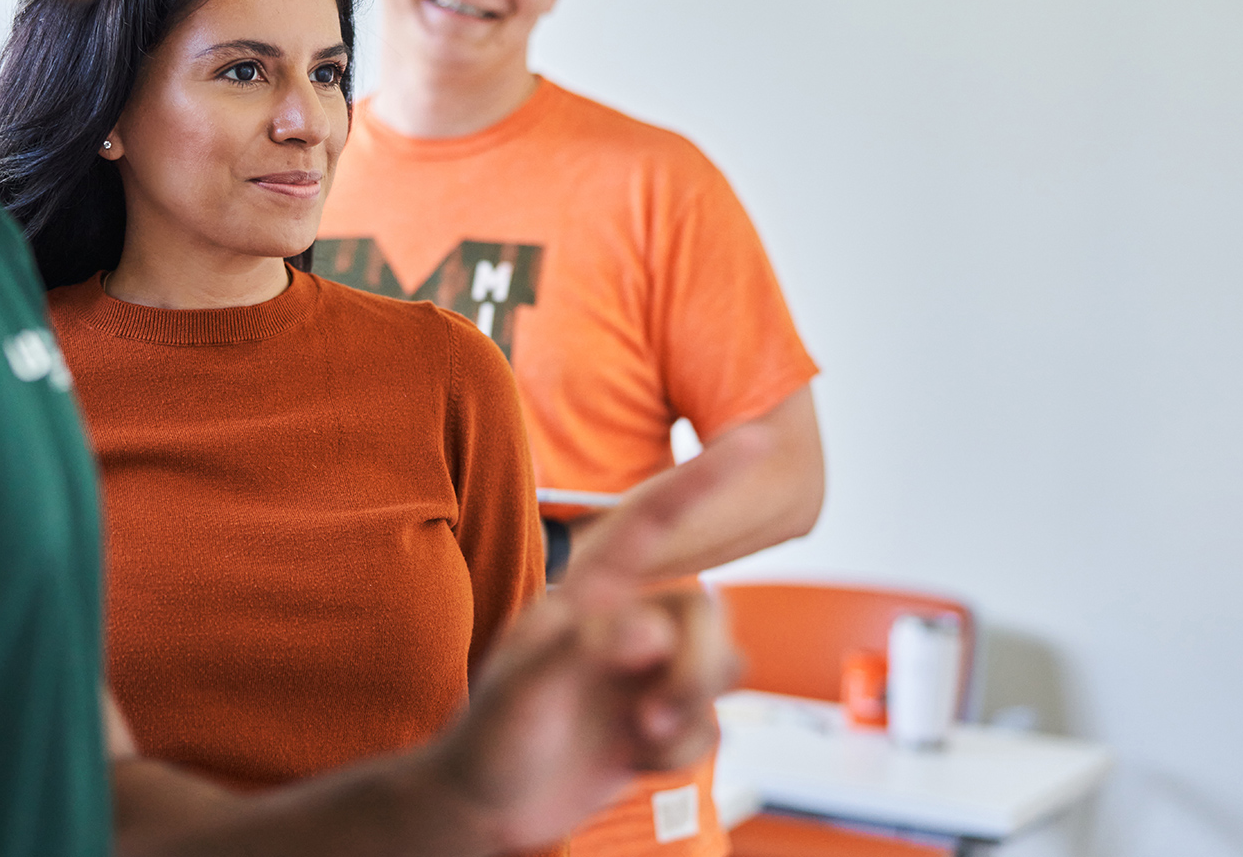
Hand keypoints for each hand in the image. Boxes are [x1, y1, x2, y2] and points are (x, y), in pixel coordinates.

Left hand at [422, 472, 740, 850]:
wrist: (487, 806)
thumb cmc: (489, 737)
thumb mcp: (521, 689)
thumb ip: (581, 651)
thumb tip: (646, 630)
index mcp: (592, 594)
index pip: (653, 522)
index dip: (703, 477)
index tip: (755, 437)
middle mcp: (628, 623)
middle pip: (709, 615)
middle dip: (696, 671)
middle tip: (652, 717)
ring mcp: (648, 672)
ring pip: (724, 669)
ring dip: (691, 712)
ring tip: (638, 736)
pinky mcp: (662, 720)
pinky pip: (713, 726)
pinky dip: (681, 755)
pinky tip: (632, 759)